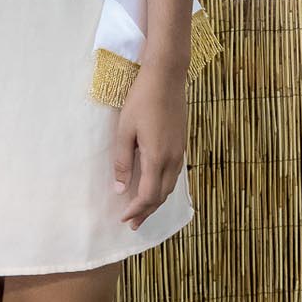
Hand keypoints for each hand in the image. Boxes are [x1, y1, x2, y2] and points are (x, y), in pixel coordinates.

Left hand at [113, 64, 186, 231]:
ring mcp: (180, 152)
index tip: (124, 219)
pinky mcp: (182, 144)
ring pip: (170, 186)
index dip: (136, 210)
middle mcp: (172, 159)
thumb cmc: (141, 100)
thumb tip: (120, 189)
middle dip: (146, 211)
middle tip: (132, 224)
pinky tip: (155, 186)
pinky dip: (163, 188)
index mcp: (157, 157)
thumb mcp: (125, 130)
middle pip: (161, 196)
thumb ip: (123, 161)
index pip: (148, 195)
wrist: (166, 78)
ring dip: (156, 201)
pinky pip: (174, 175)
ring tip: (142, 210)